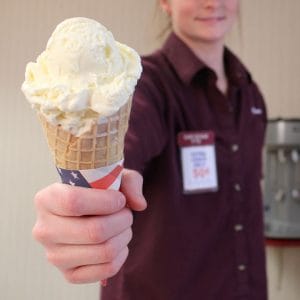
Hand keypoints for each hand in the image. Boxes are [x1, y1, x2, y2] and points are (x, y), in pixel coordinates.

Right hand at [32, 169, 146, 283]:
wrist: (88, 211)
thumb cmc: (98, 191)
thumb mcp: (112, 175)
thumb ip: (129, 182)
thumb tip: (139, 205)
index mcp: (47, 199)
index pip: (74, 202)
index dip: (106, 201)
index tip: (120, 199)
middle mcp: (44, 230)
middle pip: (94, 231)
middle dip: (122, 220)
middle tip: (127, 212)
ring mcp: (55, 256)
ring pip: (104, 251)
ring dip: (124, 235)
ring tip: (124, 225)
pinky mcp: (69, 274)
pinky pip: (107, 269)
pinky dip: (122, 254)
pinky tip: (119, 241)